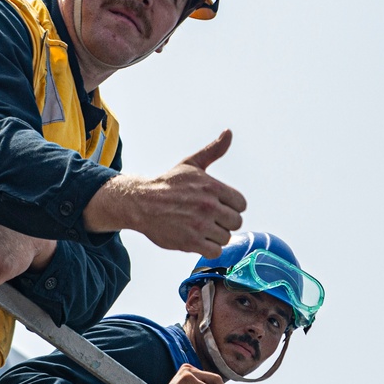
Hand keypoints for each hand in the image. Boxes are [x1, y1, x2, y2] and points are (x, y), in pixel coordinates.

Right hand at [83, 130, 245, 256]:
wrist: (142, 203)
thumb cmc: (168, 184)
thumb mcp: (191, 164)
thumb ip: (214, 150)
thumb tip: (228, 132)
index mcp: (212, 186)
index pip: (241, 204)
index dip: (231, 206)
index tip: (218, 206)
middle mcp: (209, 206)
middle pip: (235, 222)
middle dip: (224, 222)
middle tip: (208, 218)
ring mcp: (200, 225)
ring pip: (226, 237)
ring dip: (215, 236)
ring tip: (200, 228)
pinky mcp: (191, 242)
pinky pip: (215, 251)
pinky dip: (208, 248)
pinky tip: (197, 240)